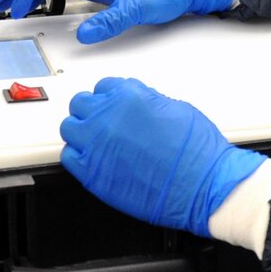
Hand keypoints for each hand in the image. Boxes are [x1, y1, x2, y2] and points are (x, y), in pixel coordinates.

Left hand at [61, 77, 264, 235]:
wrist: (201, 185)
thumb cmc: (196, 150)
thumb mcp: (174, 108)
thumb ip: (146, 102)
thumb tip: (137, 105)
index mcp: (128, 96)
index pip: (104, 86)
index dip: (110, 97)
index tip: (112, 105)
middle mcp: (107, 117)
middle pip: (81, 104)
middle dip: (92, 110)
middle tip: (102, 121)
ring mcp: (96, 145)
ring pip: (69, 128)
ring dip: (81, 131)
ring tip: (95, 140)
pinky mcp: (92, 174)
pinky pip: (69, 157)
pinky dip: (77, 155)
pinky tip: (91, 158)